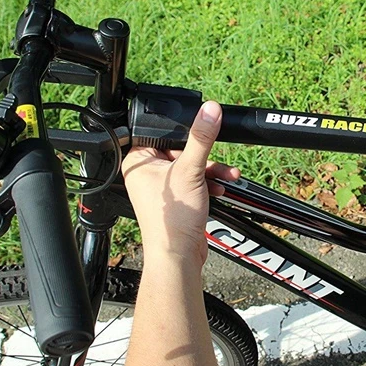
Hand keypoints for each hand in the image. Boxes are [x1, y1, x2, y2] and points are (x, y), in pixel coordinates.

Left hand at [122, 101, 239, 267]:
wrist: (180, 254)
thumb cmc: (172, 220)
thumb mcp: (191, 169)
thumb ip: (201, 138)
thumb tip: (209, 111)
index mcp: (138, 161)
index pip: (163, 133)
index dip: (184, 134)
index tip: (201, 133)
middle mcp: (147, 172)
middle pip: (181, 149)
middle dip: (205, 156)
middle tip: (216, 162)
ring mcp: (162, 186)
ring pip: (191, 165)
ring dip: (212, 170)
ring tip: (227, 175)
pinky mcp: (177, 197)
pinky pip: (195, 180)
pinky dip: (209, 182)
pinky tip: (220, 188)